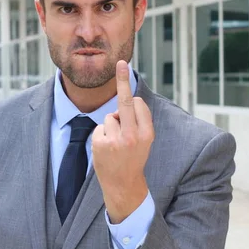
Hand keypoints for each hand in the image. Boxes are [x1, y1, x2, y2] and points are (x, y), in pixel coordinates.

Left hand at [91, 60, 153, 223]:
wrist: (123, 184)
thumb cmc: (134, 157)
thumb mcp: (144, 140)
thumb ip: (139, 121)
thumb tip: (130, 97)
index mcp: (147, 133)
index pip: (138, 104)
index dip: (132, 96)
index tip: (125, 69)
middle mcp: (133, 135)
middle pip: (126, 101)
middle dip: (123, 80)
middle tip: (121, 63)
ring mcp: (116, 140)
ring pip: (110, 117)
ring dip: (111, 126)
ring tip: (116, 144)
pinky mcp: (101, 143)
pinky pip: (100, 127)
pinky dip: (102, 135)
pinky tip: (106, 149)